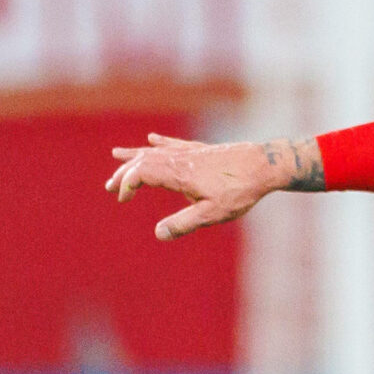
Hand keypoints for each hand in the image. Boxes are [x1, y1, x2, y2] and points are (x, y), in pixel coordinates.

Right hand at [106, 134, 320, 239]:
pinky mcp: (202, 149)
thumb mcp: (213, 213)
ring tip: (116, 155)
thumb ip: (184, 224)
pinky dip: (160, 142)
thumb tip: (158, 234)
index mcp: (178, 174)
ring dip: (135, 156)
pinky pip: (175, 143)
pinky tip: (152, 138)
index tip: (122, 199)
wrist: (265, 164)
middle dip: (124, 173)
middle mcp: (180, 159)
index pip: (141, 174)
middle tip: (108, 187)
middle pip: (143, 162)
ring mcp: (191, 152)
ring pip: (156, 151)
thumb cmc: (240, 191)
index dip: (126, 185)